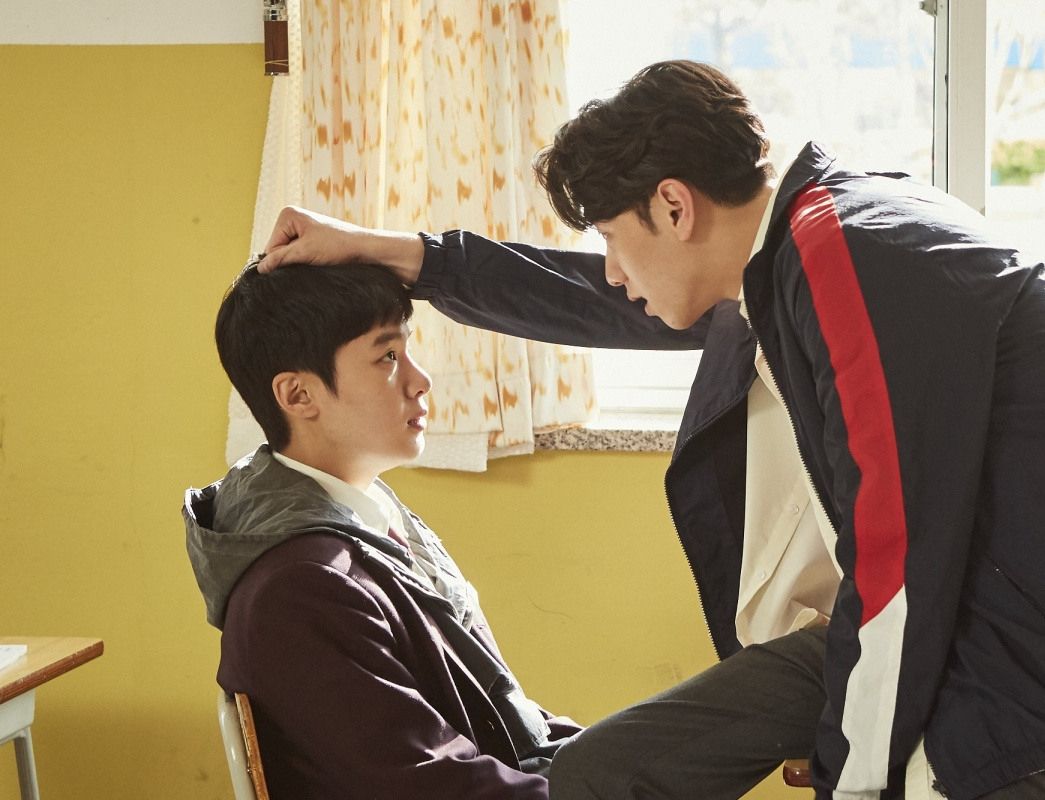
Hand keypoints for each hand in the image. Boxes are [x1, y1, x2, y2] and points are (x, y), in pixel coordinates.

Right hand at [258, 206, 424, 284]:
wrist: (365, 250)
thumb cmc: (338, 247)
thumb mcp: (305, 253)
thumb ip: (280, 259)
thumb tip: (259, 269)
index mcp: (287, 215)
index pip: (270, 247)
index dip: (280, 261)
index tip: (300, 263)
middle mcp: (293, 219)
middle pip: (278, 251)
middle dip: (289, 262)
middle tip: (308, 265)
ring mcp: (302, 230)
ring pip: (289, 256)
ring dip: (298, 264)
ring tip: (315, 264)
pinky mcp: (311, 241)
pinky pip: (299, 256)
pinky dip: (305, 264)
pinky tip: (318, 264)